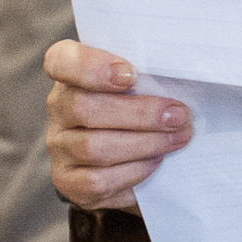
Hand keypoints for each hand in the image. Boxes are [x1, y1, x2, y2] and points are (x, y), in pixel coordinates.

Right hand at [43, 39, 187, 209]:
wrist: (128, 166)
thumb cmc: (140, 112)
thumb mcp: (142, 87)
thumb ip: (150, 79)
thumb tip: (183, 81)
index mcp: (72, 76)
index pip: (61, 61)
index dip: (91, 66)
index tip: (130, 74)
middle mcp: (58, 108)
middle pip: (83, 107)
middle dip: (140, 113)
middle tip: (179, 115)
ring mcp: (59, 147)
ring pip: (94, 146)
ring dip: (145, 143)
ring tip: (178, 138)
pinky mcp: (68, 181)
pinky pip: (99, 179)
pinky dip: (135, 170)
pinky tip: (156, 161)